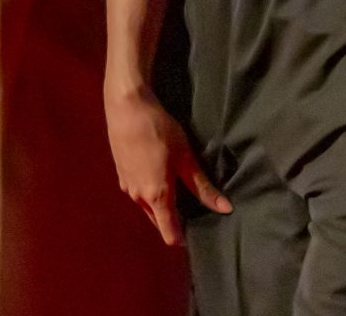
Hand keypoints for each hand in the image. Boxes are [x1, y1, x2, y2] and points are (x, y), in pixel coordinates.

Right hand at [104, 82, 228, 245]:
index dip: (183, 238)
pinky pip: (137, 191)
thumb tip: (225, 209)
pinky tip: (158, 174)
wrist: (126, 106)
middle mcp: (138, 197)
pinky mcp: (120, 172)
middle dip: (173, 222)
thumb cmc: (158, 131)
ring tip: (177, 192)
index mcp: (156, 197)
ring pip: (146, 205)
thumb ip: (202, 186)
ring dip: (160, 205)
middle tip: (192, 211)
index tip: (198, 233)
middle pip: (157, 221)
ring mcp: (126, 184)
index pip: (169, 233)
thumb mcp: (185, 157)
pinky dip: (149, 191)